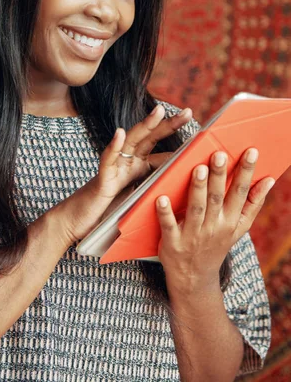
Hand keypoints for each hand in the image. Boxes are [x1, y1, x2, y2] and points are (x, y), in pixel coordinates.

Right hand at [54, 105, 192, 243]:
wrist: (80, 223)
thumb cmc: (110, 213)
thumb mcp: (140, 200)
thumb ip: (155, 190)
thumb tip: (181, 187)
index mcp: (139, 168)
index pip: (162, 151)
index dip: (180, 143)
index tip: (201, 133)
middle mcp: (127, 163)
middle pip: (150, 138)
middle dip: (168, 124)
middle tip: (189, 112)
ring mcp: (114, 167)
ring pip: (130, 141)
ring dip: (144, 125)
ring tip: (158, 111)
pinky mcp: (101, 178)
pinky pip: (107, 159)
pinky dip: (113, 146)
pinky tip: (120, 134)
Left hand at [155, 148, 275, 293]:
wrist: (195, 279)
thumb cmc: (216, 245)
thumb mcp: (239, 228)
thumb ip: (253, 204)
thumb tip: (269, 180)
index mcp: (230, 221)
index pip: (240, 192)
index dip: (246, 172)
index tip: (251, 152)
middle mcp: (214, 227)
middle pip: (217, 197)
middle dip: (219, 176)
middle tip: (219, 154)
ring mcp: (193, 235)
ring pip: (196, 208)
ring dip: (197, 188)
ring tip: (198, 168)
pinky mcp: (173, 243)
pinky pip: (168, 226)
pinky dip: (165, 213)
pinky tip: (161, 198)